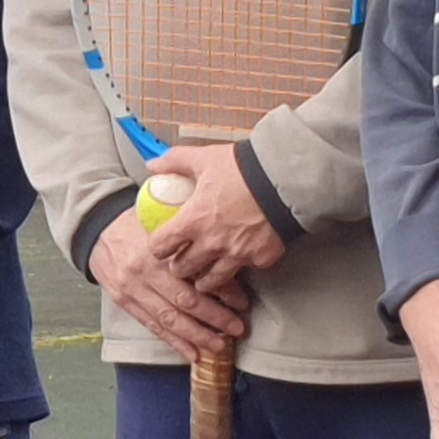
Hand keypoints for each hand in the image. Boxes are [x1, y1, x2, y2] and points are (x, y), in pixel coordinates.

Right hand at [88, 189, 248, 357]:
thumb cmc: (136, 223)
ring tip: (218, 346)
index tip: (242, 301)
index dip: (222, 291)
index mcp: (157, 251)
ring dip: (196, 336)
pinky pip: (153, 326)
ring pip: (169, 320)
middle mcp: (144, 273)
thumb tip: (224, 259)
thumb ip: (189, 239)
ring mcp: (133, 291)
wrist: (96, 230)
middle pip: (185, 302)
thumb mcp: (164, 220)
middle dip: (214, 319)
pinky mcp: (125, 303)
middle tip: (237, 328)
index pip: (195, 276)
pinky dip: (174, 342)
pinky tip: (191, 353)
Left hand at [137, 142, 284, 291]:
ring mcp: (237, 254)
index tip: (161, 246)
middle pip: (183, 268)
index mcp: (193, 220)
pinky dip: (240, 267)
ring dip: (204, 278)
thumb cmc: (245, 168)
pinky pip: (246, 269)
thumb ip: (174, 162)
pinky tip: (238, 261)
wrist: (285, 177)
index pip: (161, 246)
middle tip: (181, 262)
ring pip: (212, 280)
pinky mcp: (260, 258)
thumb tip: (154, 165)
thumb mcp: (203, 158)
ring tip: (204, 275)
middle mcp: (212, 243)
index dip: (157, 247)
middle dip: (179, 266)